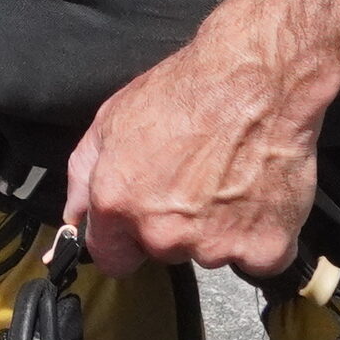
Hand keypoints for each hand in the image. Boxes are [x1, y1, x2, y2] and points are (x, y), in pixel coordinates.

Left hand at [59, 30, 324, 281]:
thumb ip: (84, 175)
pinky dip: (264, 235)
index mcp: (117, 204)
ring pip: (212, 253)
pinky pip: (260, 259)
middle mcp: (162, 233)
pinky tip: (261, 193)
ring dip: (221, 229)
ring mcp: (214, 245)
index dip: (126, 240)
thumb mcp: (112, 119)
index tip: (142, 222)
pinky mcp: (264, 250)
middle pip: (164, 251)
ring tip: (231, 178)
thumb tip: (75, 215)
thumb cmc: (190, 91)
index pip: (111, 258)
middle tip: (197, 180)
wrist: (259, 80)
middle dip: (176, 226)